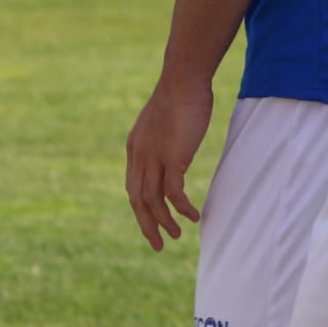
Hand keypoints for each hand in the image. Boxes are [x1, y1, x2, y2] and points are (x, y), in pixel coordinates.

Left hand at [124, 73, 209, 250]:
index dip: (141, 209)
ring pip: (153, 201)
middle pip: (138, 200)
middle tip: (158, 245)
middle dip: (147, 225)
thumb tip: (171, 148)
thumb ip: (161, 140)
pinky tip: (194, 216)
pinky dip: (182, 208)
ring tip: (177, 235)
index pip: (133, 187)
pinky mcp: (173, 158)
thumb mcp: (163, 122)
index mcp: (135, 148)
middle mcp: (140, 156)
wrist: (183, 81)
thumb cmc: (179, 97)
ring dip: (164, 222)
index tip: (151, 224)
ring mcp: (155, 158)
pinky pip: (174, 193)